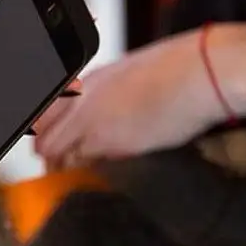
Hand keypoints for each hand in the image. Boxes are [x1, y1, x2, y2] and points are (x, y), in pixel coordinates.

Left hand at [33, 25, 245, 167]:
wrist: (202, 70)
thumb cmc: (179, 69)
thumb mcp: (131, 75)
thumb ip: (110, 95)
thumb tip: (108, 115)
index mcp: (88, 81)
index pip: (44, 116)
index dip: (46, 137)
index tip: (50, 150)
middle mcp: (82, 100)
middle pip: (44, 141)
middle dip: (50, 159)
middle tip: (60, 170)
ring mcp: (92, 120)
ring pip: (58, 156)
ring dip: (66, 169)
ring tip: (77, 177)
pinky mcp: (109, 140)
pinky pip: (84, 163)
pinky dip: (86, 172)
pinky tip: (97, 175)